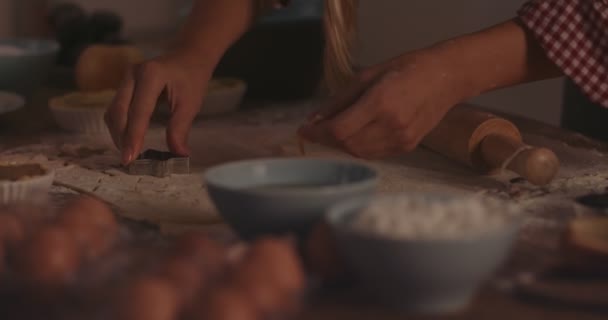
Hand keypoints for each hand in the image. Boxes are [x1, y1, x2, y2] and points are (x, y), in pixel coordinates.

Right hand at [104, 52, 212, 164]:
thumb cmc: (192, 78)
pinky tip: (128, 140)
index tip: (130, 158)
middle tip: (128, 161)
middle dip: (121, 138)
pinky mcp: (123, 85)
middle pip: (118, 112)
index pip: (138, 111)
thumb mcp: (190, 104)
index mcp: (151, 75)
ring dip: (118, 134)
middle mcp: (132, 74)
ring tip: (130, 153)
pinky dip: (119, 127)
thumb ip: (180, 129)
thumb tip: (178, 155)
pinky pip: (115, 109)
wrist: (188, 57)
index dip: (133, 136)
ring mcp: (125, 78)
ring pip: (113, 112)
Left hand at [298, 50, 466, 158]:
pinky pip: (373, 153)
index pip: (339, 130)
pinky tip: (354, 135)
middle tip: (317, 129)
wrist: (446, 78)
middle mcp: (392, 125)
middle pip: (347, 144)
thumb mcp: (368, 75)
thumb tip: (314, 119)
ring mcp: (401, 139)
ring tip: (335, 131)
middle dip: (327, 139)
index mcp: (381, 102)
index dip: (317, 133)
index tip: (303, 130)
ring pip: (358, 153)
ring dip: (341, 145)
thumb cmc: (407, 69)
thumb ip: (339, 100)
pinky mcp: (407, 147)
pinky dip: (357, 147)